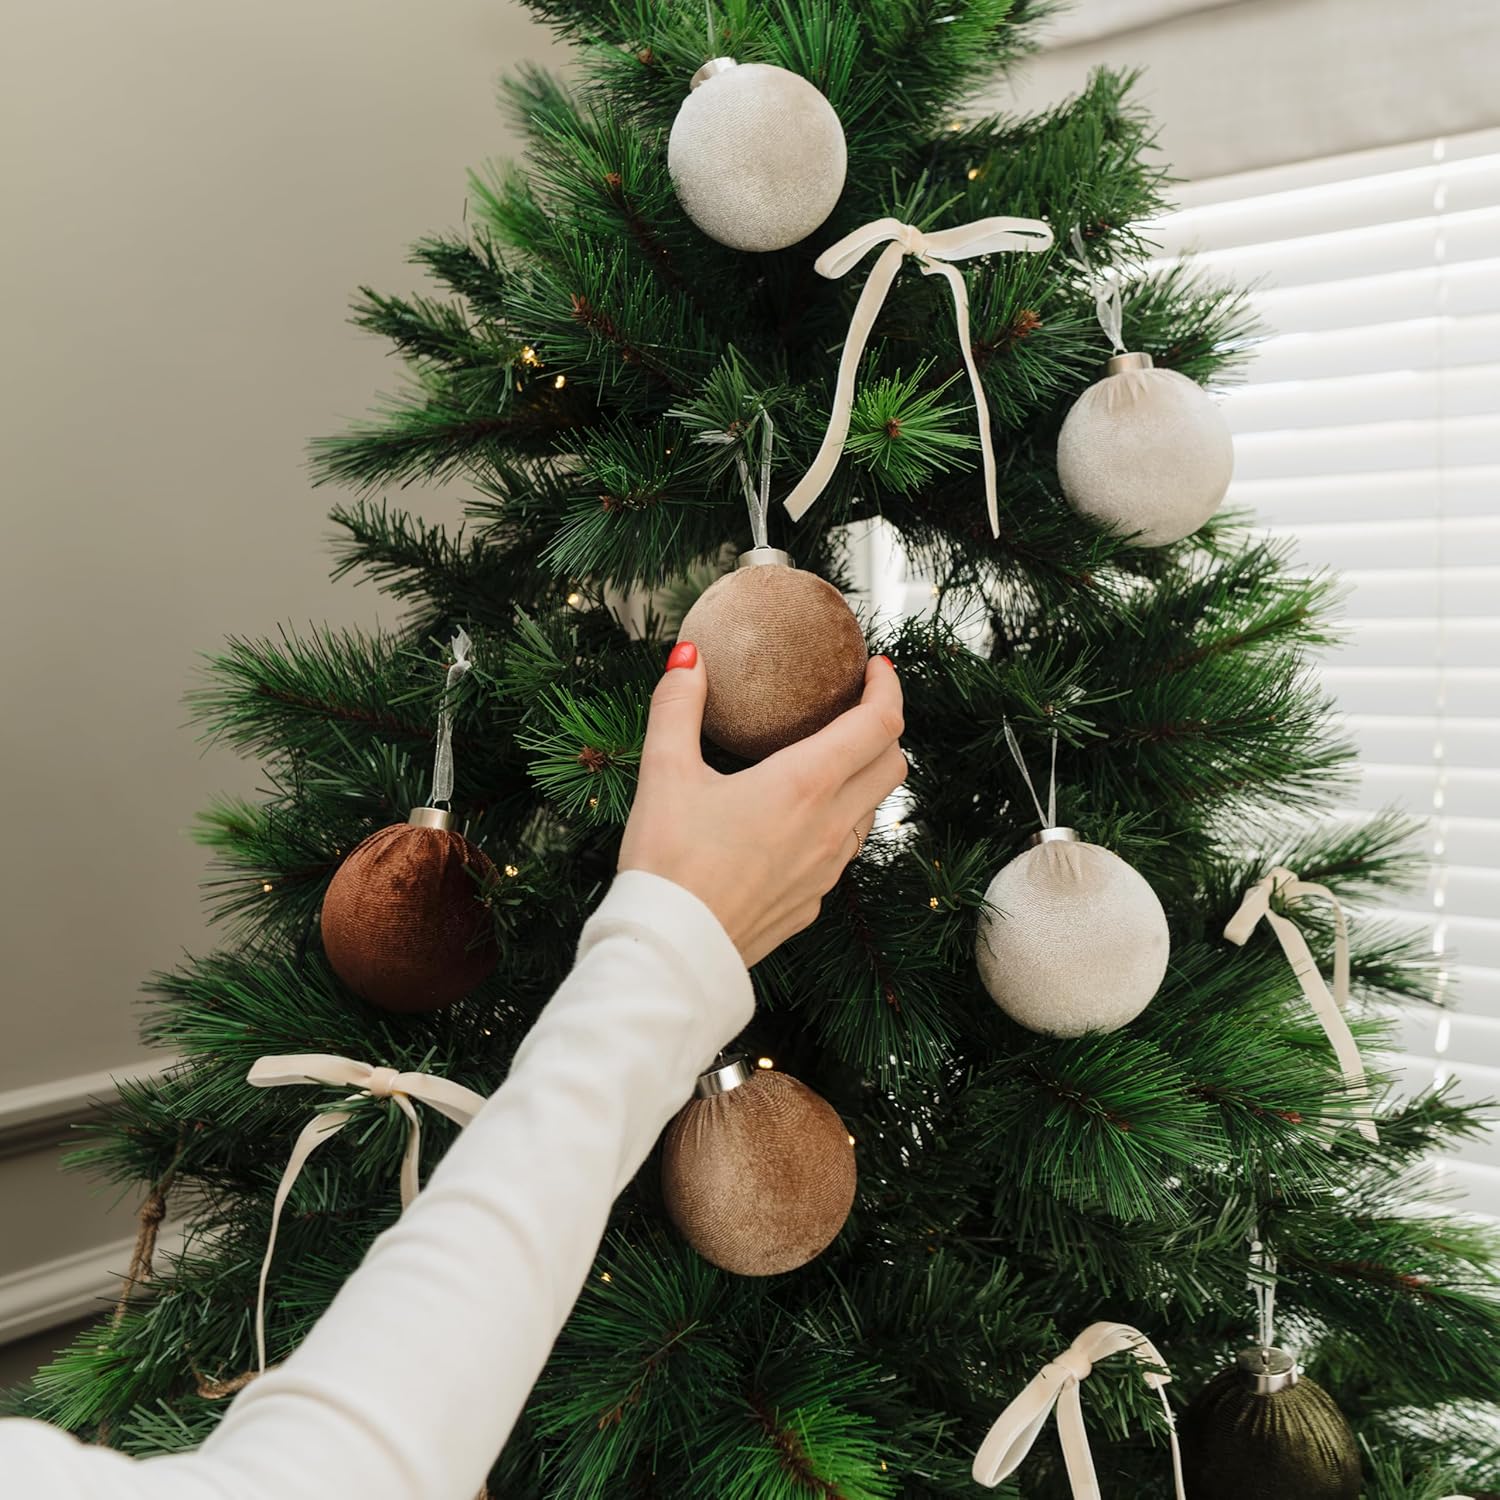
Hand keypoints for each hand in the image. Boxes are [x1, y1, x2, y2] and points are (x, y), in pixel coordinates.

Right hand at [618, 643, 906, 966]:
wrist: (670, 952)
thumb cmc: (668, 862)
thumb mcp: (665, 772)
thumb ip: (678, 705)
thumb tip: (689, 656)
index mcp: (805, 784)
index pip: (880, 724)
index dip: (888, 687)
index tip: (877, 666)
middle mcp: (830, 826)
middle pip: (892, 765)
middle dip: (884, 728)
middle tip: (854, 707)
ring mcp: (827, 869)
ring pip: (872, 810)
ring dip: (864, 776)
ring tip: (827, 757)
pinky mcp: (813, 902)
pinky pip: (844, 850)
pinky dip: (839, 820)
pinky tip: (800, 818)